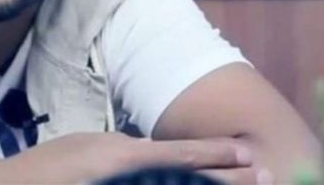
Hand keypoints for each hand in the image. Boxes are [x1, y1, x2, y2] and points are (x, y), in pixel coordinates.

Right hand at [2, 132, 271, 184]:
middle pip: (191, 180)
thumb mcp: (94, 144)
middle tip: (267, 177)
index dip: (218, 155)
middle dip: (231, 180)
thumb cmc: (56, 162)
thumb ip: (130, 152)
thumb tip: (162, 157)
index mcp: (126, 156)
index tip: (249, 154)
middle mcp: (132, 178)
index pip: (183, 155)